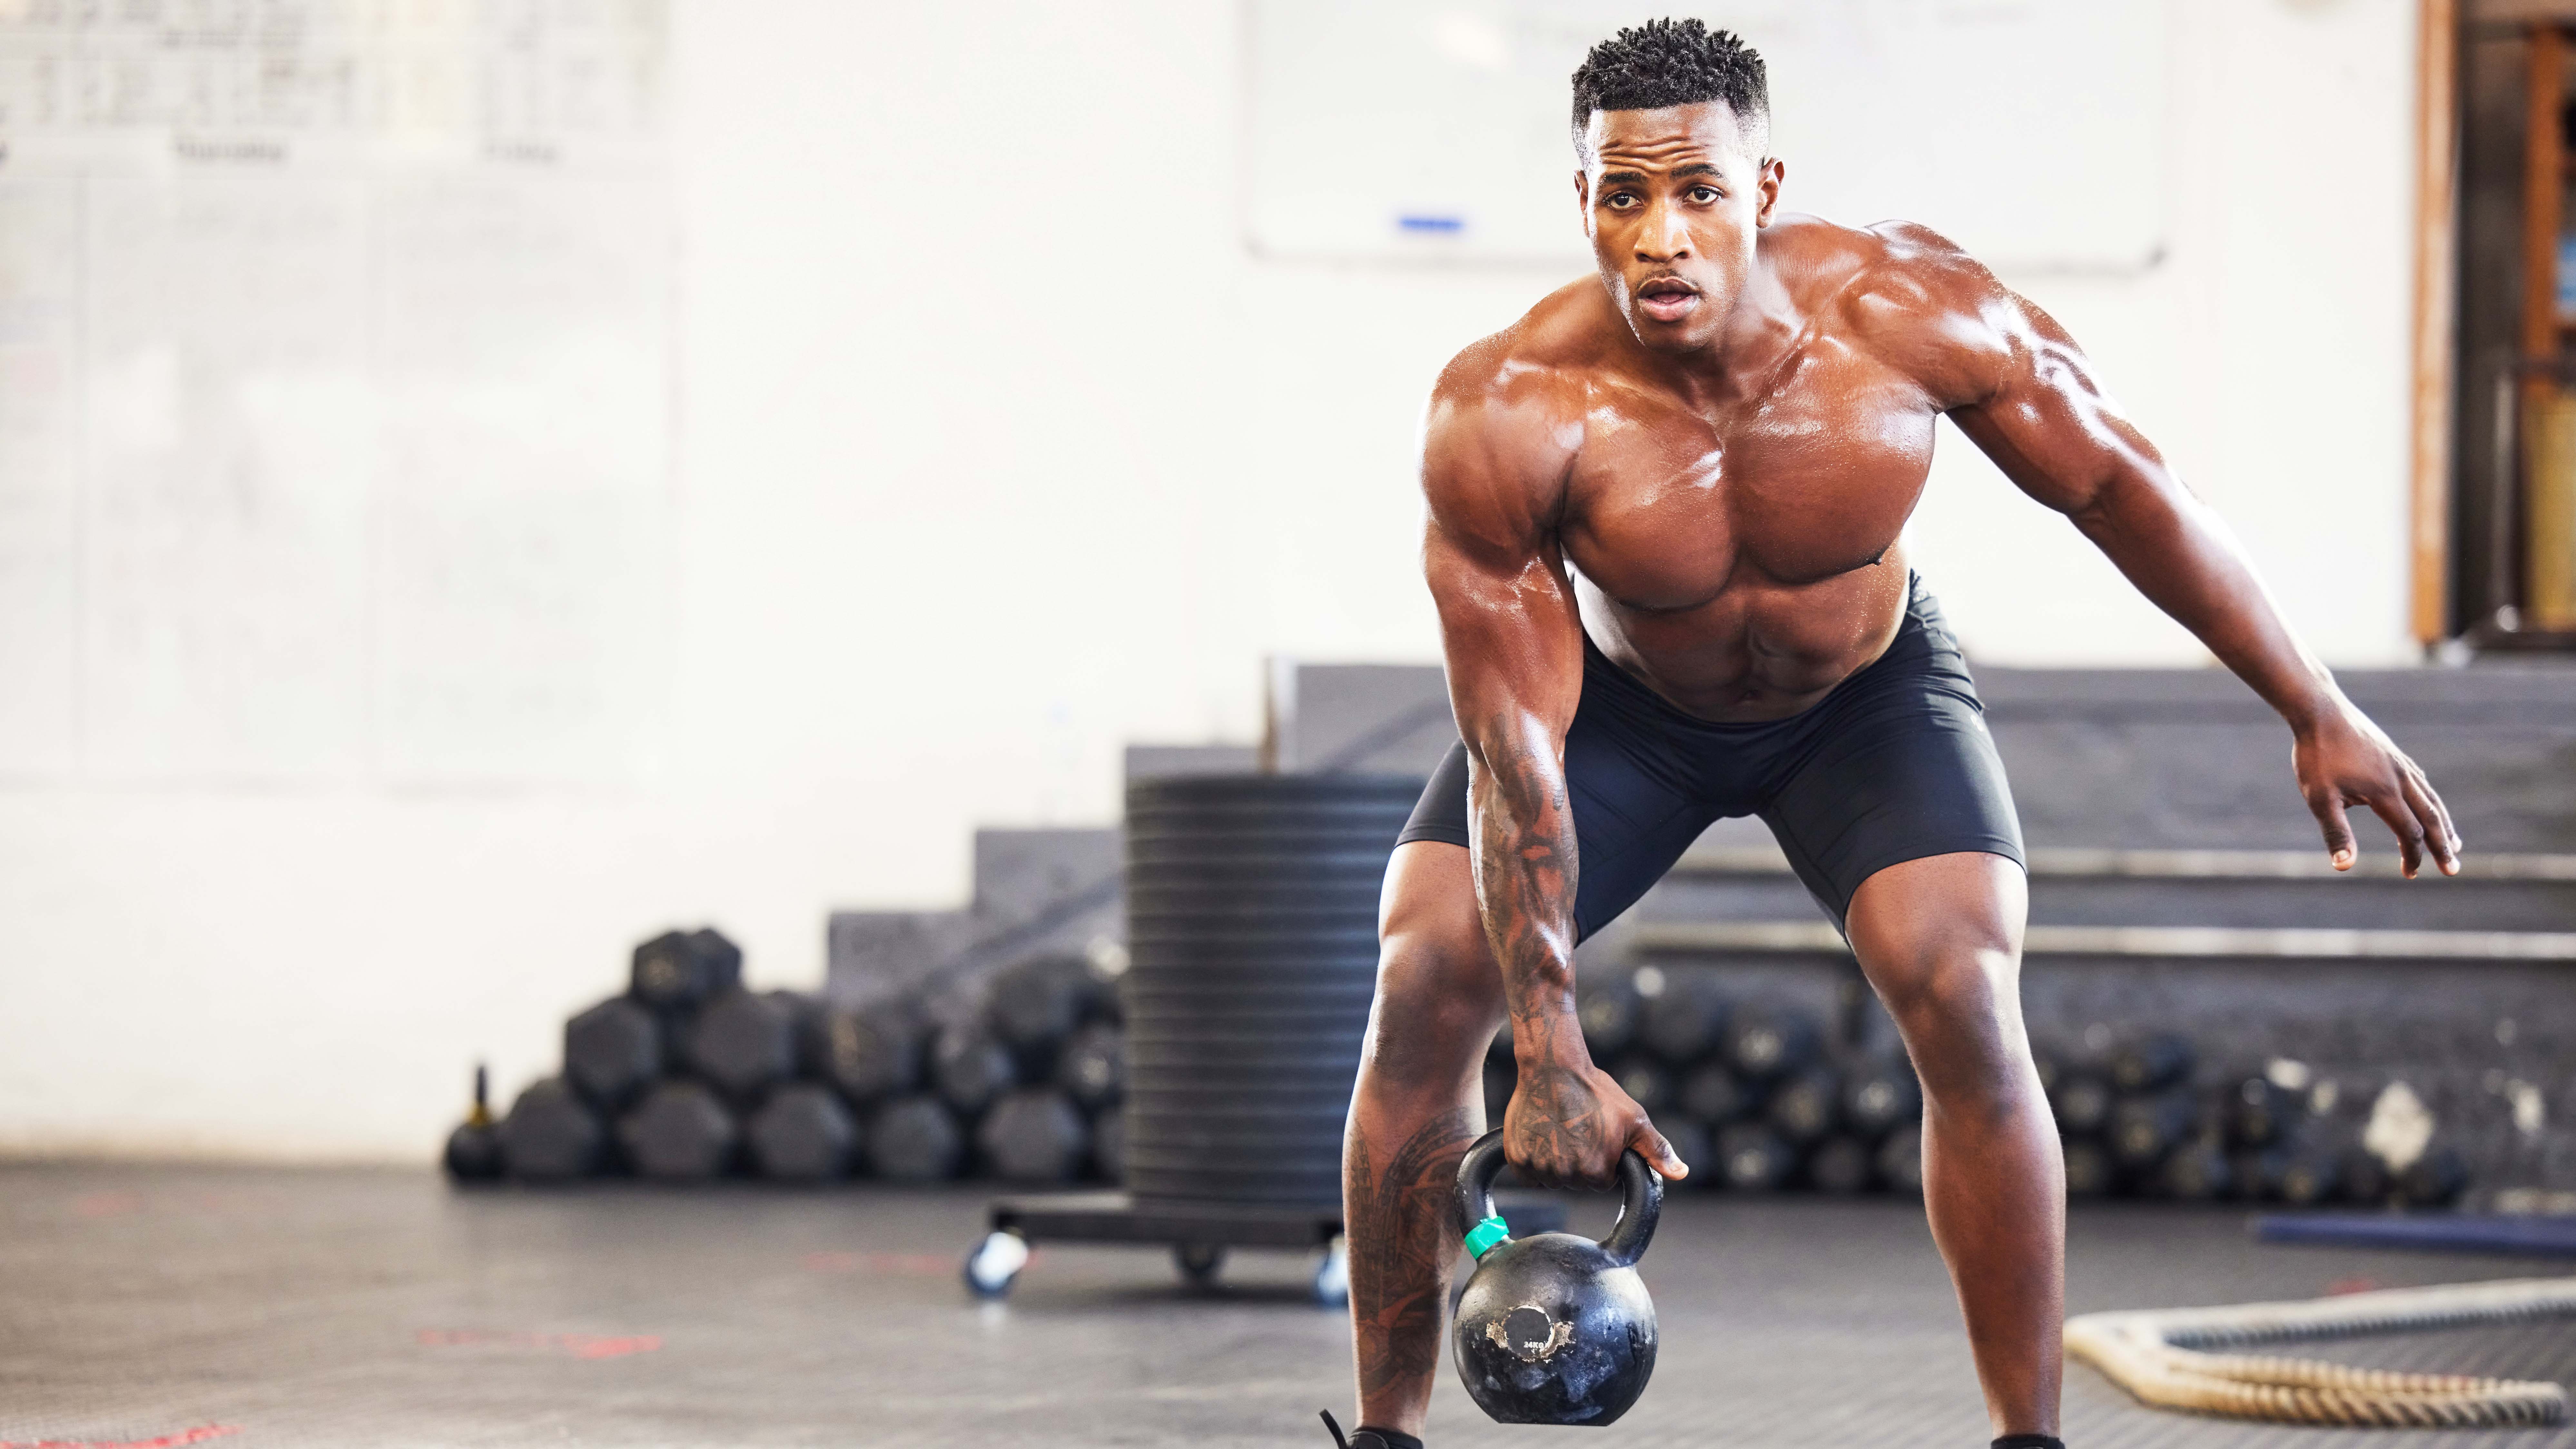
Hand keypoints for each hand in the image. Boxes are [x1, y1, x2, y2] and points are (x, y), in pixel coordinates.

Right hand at [1503, 1058, 1687, 1187]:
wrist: (1554, 1067)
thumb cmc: (1596, 1091)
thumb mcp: (1634, 1119)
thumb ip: (1657, 1150)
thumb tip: (1682, 1173)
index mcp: (1597, 1172)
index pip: (1601, 1181)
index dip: (1601, 1159)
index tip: (1596, 1136)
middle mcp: (1567, 1176)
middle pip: (1575, 1182)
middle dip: (1578, 1161)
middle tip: (1577, 1129)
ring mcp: (1540, 1168)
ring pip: (1551, 1178)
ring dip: (1554, 1161)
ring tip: (1558, 1129)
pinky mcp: (1517, 1159)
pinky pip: (1528, 1174)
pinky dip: (1533, 1160)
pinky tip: (1541, 1135)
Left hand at [2292, 704, 2460, 877]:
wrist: (2319, 711)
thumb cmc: (2317, 756)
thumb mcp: (2320, 798)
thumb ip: (2336, 832)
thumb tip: (2344, 867)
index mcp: (2385, 793)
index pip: (2409, 833)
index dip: (2412, 856)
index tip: (2409, 874)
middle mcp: (2401, 778)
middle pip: (2430, 818)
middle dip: (2442, 846)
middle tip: (2453, 869)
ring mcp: (2400, 764)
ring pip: (2430, 798)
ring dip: (2443, 823)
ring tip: (2453, 842)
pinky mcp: (2393, 754)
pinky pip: (2420, 781)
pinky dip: (2430, 798)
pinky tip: (2428, 803)